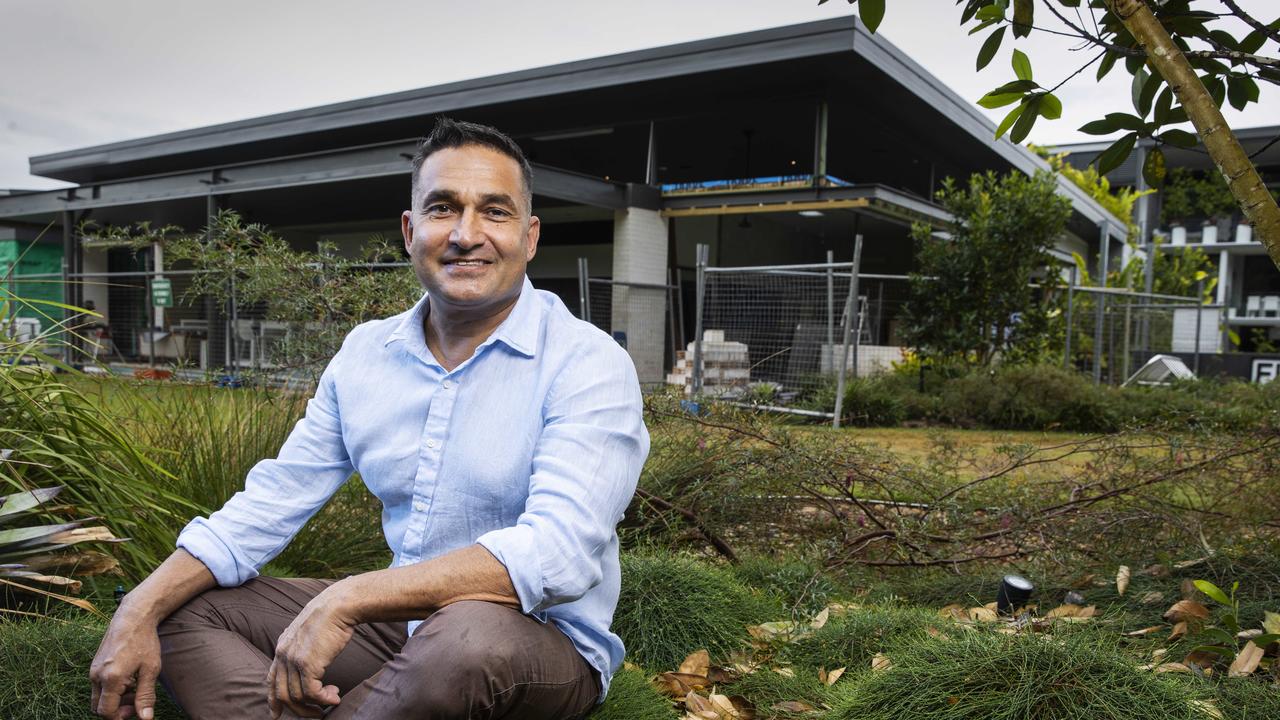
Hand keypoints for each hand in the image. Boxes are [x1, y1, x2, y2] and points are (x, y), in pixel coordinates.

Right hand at [90, 612, 161, 719]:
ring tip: (135, 688)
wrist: (133, 618)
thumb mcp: (151, 669)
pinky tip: (129, 680)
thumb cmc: (144, 641)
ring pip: (98, 698)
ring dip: (114, 700)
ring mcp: (93, 670)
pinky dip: (111, 690)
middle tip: (136, 702)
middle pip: (98, 708)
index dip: (120, 717)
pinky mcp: (94, 666)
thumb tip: (145, 718)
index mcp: (110, 678)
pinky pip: (98, 687)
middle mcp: (97, 676)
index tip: (135, 711)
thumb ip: (146, 696)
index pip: (106, 712)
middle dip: (116, 710)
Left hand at [267, 586, 355, 718]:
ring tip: (332, 698)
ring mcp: (294, 660)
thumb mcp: (308, 632)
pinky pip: (312, 692)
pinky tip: (335, 697)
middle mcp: (283, 655)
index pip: (271, 680)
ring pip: (298, 697)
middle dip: (299, 709)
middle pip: (282, 694)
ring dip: (316, 704)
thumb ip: (302, 647)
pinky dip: (324, 699)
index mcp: (282, 647)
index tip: (277, 714)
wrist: (338, 605)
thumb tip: (308, 662)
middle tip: (315, 713)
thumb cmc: (330, 616)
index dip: (273, 700)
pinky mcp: (308, 664)